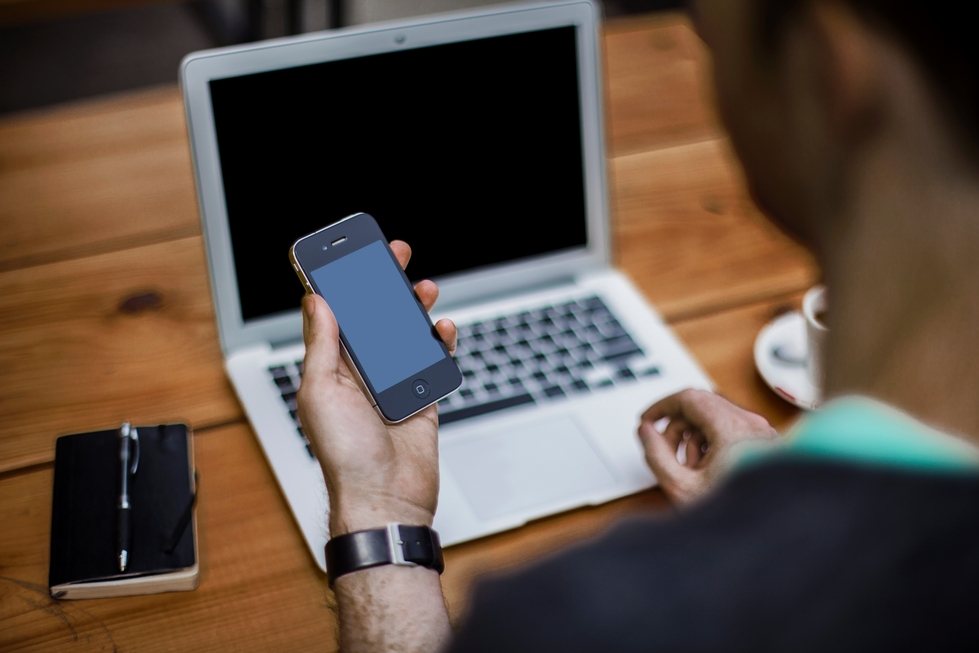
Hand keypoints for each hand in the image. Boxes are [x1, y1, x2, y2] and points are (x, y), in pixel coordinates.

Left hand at [297, 240, 456, 535]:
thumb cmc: (345, 456)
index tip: (350, 253)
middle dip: (383, 285)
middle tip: (395, 256)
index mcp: (331, 369)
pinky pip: (432, 361)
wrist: (386, 499)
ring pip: (405, 335)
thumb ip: (322, 345)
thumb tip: (316, 301)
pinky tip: (442, 329)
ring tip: (424, 289)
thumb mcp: (321, 392)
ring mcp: (393, 385)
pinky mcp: (421, 398)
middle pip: (373, 318)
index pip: (335, 315)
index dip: (341, 283)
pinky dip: (439, 343)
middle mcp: (360, 374)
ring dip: (414, 309)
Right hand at [637, 388, 777, 504]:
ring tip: (690, 469)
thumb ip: (656, 455)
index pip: (688, 398)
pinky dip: (712, 443)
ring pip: (715, 418)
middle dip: (677, 427)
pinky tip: (708, 471)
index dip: (661, 407)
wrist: (772, 534)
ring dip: (694, 437)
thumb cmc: (738, 516)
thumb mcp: (682, 487)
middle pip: (701, 407)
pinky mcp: (766, 443)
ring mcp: (762, 433)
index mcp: (732, 429)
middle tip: (664, 451)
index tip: (647, 421)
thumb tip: (646, 432)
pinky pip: (730, 430)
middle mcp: (751, 424)